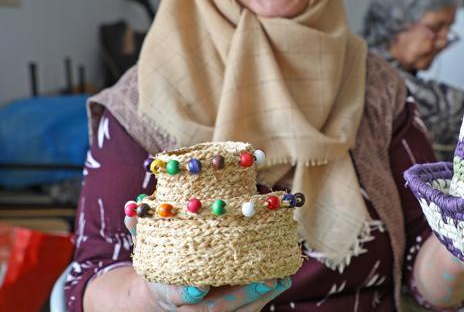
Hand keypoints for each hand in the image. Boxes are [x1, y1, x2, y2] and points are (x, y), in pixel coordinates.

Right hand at [124, 216, 290, 310]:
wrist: (163, 296)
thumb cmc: (162, 266)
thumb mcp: (149, 249)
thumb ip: (142, 231)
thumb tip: (132, 211)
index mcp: (166, 291)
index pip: (175, 295)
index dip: (186, 292)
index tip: (199, 287)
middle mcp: (188, 308)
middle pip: (215, 309)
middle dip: (241, 295)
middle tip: (266, 279)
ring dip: (260, 297)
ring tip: (282, 277)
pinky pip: (247, 311)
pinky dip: (263, 297)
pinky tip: (281, 279)